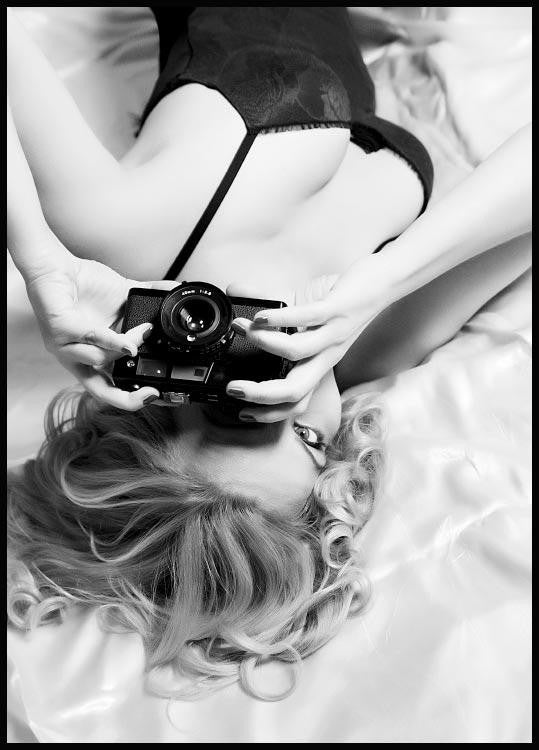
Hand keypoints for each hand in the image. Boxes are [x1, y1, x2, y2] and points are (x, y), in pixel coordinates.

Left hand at [24, 234, 176, 409]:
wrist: (55, 264)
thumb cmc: (82, 285)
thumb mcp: (123, 299)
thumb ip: (147, 303)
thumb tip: (174, 292)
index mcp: (93, 354)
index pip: (111, 387)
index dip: (132, 397)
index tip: (156, 393)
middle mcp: (77, 356)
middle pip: (101, 390)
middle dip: (127, 398)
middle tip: (151, 392)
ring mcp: (65, 345)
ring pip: (100, 360)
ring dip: (128, 347)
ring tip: (144, 331)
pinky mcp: (58, 328)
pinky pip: (88, 338)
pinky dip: (110, 340)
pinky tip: (126, 339)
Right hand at [224, 253, 395, 420]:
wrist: (383, 281)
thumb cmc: (342, 300)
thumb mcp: (303, 313)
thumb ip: (269, 309)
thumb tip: (235, 295)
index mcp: (318, 362)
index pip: (296, 401)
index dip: (269, 413)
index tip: (242, 410)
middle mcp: (327, 355)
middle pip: (296, 391)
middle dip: (261, 395)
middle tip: (234, 389)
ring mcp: (333, 333)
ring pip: (297, 352)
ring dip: (263, 343)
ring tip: (241, 328)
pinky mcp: (337, 309)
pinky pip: (307, 318)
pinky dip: (280, 319)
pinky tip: (262, 315)